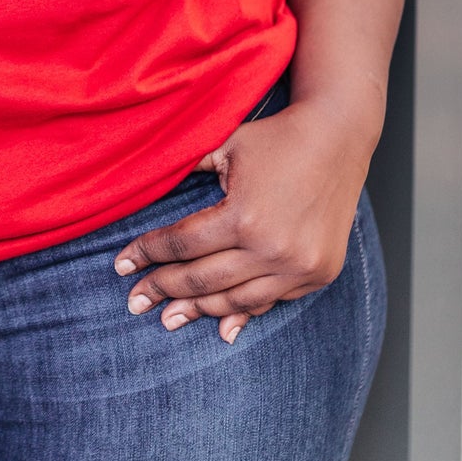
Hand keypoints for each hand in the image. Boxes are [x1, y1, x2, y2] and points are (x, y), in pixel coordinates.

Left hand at [113, 100, 371, 343]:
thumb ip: (185, 169)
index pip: (182, 244)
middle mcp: (272, 249)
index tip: (122, 265)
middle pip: (203, 279)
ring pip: (236, 301)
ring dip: (199, 310)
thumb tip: (137, 183)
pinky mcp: (319, 273)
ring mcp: (299, 266)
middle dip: (162, 290)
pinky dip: (245, 312)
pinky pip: (272, 300)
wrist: (339, 135)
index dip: (147, 254)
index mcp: (242, 216)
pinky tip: (222, 325)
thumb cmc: (276, 137)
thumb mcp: (224, 145)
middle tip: (134, 302)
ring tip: (169, 318)